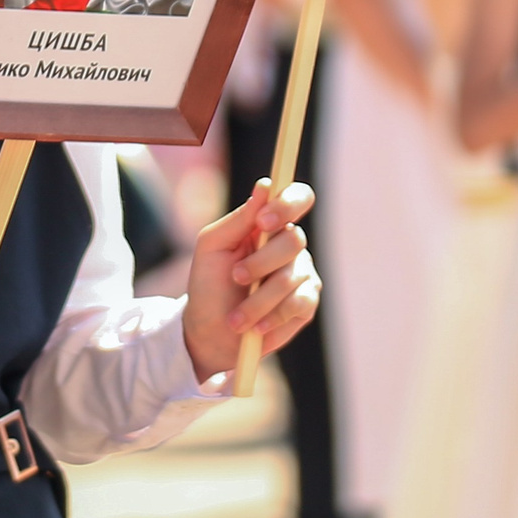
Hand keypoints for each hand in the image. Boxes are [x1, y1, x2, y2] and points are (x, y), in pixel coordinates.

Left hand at [183, 179, 320, 378]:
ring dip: (258, 299)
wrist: (212, 331)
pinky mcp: (307, 302)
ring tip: (236, 318)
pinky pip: (299, 303)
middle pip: (293, 240)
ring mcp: (302, 273)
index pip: (297, 198)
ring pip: (292, 276)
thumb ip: (240, 218)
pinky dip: (273, 316)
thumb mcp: (212, 246)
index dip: (287, 204)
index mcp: (267, 224)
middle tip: (237, 277)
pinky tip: (256, 326)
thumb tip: (265, 186)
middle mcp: (289, 244)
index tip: (264, 222)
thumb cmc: (209, 283)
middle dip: (260, 263)